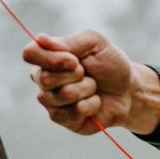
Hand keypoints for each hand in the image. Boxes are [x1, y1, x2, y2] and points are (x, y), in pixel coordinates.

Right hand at [21, 30, 159, 135]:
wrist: (128, 90)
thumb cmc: (110, 64)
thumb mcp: (95, 43)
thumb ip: (68, 42)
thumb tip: (40, 39)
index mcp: (47, 57)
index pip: (30, 53)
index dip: (52, 58)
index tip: (74, 60)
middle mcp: (43, 79)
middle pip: (45, 78)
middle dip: (76, 75)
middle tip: (88, 73)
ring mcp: (51, 101)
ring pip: (59, 97)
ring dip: (85, 90)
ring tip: (93, 87)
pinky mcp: (63, 119)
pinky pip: (70, 114)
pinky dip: (90, 106)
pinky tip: (95, 103)